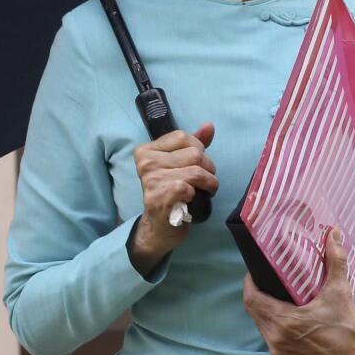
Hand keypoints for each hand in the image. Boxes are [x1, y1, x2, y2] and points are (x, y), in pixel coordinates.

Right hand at [128, 123, 217, 276]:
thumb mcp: (180, 165)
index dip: (198, 150)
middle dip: (208, 168)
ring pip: (197, 171)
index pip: (184, 137)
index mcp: (147, 150)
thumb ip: (193, 144)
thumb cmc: (171, 194)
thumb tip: (209, 126)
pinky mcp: (159, 197)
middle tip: (203, 182)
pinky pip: (190, 187)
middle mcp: (146, 162)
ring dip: (208, 183)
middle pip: (195, 153)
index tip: (195, 165)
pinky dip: (199, 195)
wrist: (159, 229)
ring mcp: (151, 180)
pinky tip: (192, 201)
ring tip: (204, 191)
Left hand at [242, 227, 354, 354]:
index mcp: (286, 321)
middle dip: (257, 294)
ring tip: (273, 295)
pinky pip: (268, 337)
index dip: (249, 283)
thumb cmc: (347, 326)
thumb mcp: (340, 291)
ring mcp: (279, 352)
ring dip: (264, 310)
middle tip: (266, 279)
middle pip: (254, 311)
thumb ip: (335, 260)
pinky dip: (271, 325)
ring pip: (260, 324)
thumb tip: (334, 232)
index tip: (255, 271)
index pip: (252, 300)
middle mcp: (277, 339)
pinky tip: (282, 315)